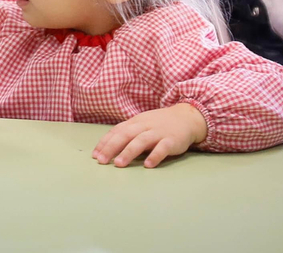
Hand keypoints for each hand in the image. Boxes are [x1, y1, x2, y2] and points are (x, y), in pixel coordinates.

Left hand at [92, 104, 207, 167]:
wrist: (186, 117)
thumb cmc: (159, 123)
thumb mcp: (142, 124)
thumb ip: (127, 133)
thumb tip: (107, 147)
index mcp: (135, 122)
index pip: (117, 131)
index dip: (105, 142)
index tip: (95, 155)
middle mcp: (144, 126)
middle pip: (125, 135)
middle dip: (112, 147)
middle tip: (101, 160)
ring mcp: (158, 132)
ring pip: (141, 141)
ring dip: (129, 152)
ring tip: (119, 164)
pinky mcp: (172, 140)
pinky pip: (162, 148)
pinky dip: (155, 156)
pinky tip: (148, 165)